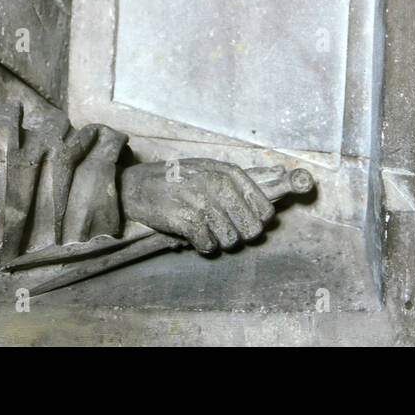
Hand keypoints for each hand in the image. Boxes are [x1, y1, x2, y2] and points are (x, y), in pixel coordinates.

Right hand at [120, 158, 274, 253]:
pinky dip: (203, 245)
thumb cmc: (178, 180)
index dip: (257, 222)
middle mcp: (219, 185)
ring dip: (219, 241)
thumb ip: (239, 182)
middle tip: (223, 230)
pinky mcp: (188, 219)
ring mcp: (203, 202)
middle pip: (251, 229)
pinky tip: (194, 235)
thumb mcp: (211, 169)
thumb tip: (274, 187)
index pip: (264, 209)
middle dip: (239, 235)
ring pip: (231, 240)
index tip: (243, 223)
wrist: (139, 186)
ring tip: (205, 230)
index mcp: (229, 173)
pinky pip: (209, 245)